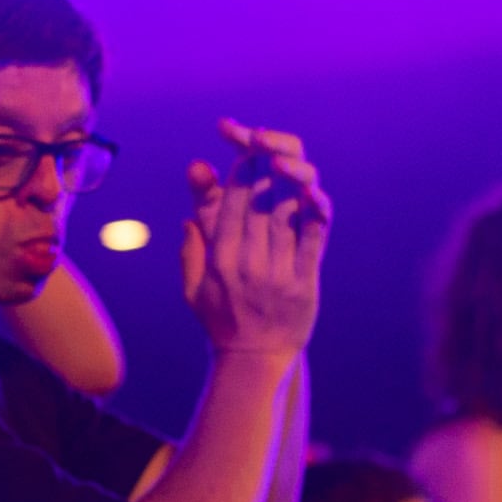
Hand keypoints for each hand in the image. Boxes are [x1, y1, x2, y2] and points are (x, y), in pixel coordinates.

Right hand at [180, 120, 328, 357]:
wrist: (255, 359)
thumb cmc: (221, 320)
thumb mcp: (193, 287)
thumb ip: (191, 249)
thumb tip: (187, 214)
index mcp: (220, 260)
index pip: (231, 204)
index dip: (240, 172)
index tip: (246, 147)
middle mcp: (248, 263)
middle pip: (259, 203)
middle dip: (263, 167)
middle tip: (268, 141)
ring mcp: (278, 273)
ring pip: (285, 215)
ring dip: (289, 181)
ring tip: (288, 158)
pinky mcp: (304, 283)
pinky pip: (311, 240)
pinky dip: (314, 213)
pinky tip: (313, 191)